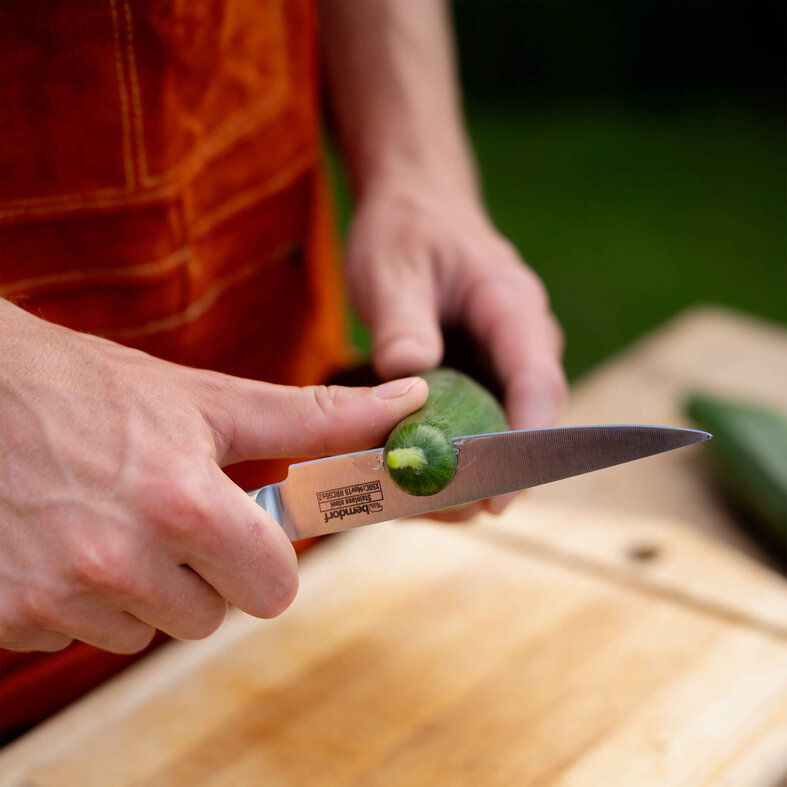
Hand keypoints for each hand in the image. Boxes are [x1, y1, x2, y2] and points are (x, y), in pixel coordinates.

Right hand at [0, 301, 426, 652]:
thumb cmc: (92, 388)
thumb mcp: (208, 400)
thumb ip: (315, 418)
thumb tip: (408, 403)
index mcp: (183, 503)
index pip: (272, 589)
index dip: (264, 560)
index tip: (243, 529)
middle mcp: (120, 559)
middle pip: (213, 615)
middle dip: (203, 572)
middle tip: (168, 514)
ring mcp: (58, 595)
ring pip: (146, 630)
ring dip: (140, 588)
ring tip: (108, 518)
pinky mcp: (8, 617)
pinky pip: (80, 635)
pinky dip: (81, 598)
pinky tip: (60, 539)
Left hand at [344, 180, 566, 517]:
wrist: (416, 207)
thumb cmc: (407, 230)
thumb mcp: (392, 267)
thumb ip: (402, 321)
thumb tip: (409, 379)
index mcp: (512, 307)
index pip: (537, 383)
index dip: (525, 444)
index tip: (498, 497)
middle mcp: (521, 341)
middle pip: (528, 422)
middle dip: (495, 473)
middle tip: (445, 514)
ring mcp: (503, 362)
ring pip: (502, 431)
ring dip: (471, 472)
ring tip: (419, 503)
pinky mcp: (481, 376)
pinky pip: (476, 425)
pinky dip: (451, 453)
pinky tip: (409, 474)